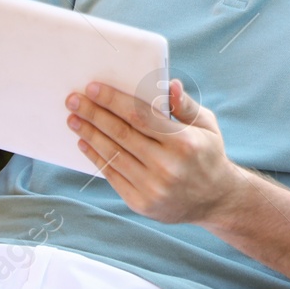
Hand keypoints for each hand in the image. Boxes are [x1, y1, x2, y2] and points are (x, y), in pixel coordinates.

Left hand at [65, 78, 241, 223]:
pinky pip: (113, 176)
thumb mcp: (206, 125)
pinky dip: (96, 158)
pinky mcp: (142, 203)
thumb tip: (169, 84)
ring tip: (74, 119)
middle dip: (94, 114)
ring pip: (113, 155)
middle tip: (73, 100)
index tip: (93, 88)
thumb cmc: (207, 154)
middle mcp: (168, 166)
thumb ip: (185, 105)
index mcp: (184, 142)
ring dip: (89, 134)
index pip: (140, 116)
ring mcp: (153, 188)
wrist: (215, 200)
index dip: (114, 101)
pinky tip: (85, 143)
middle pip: (121, 134)